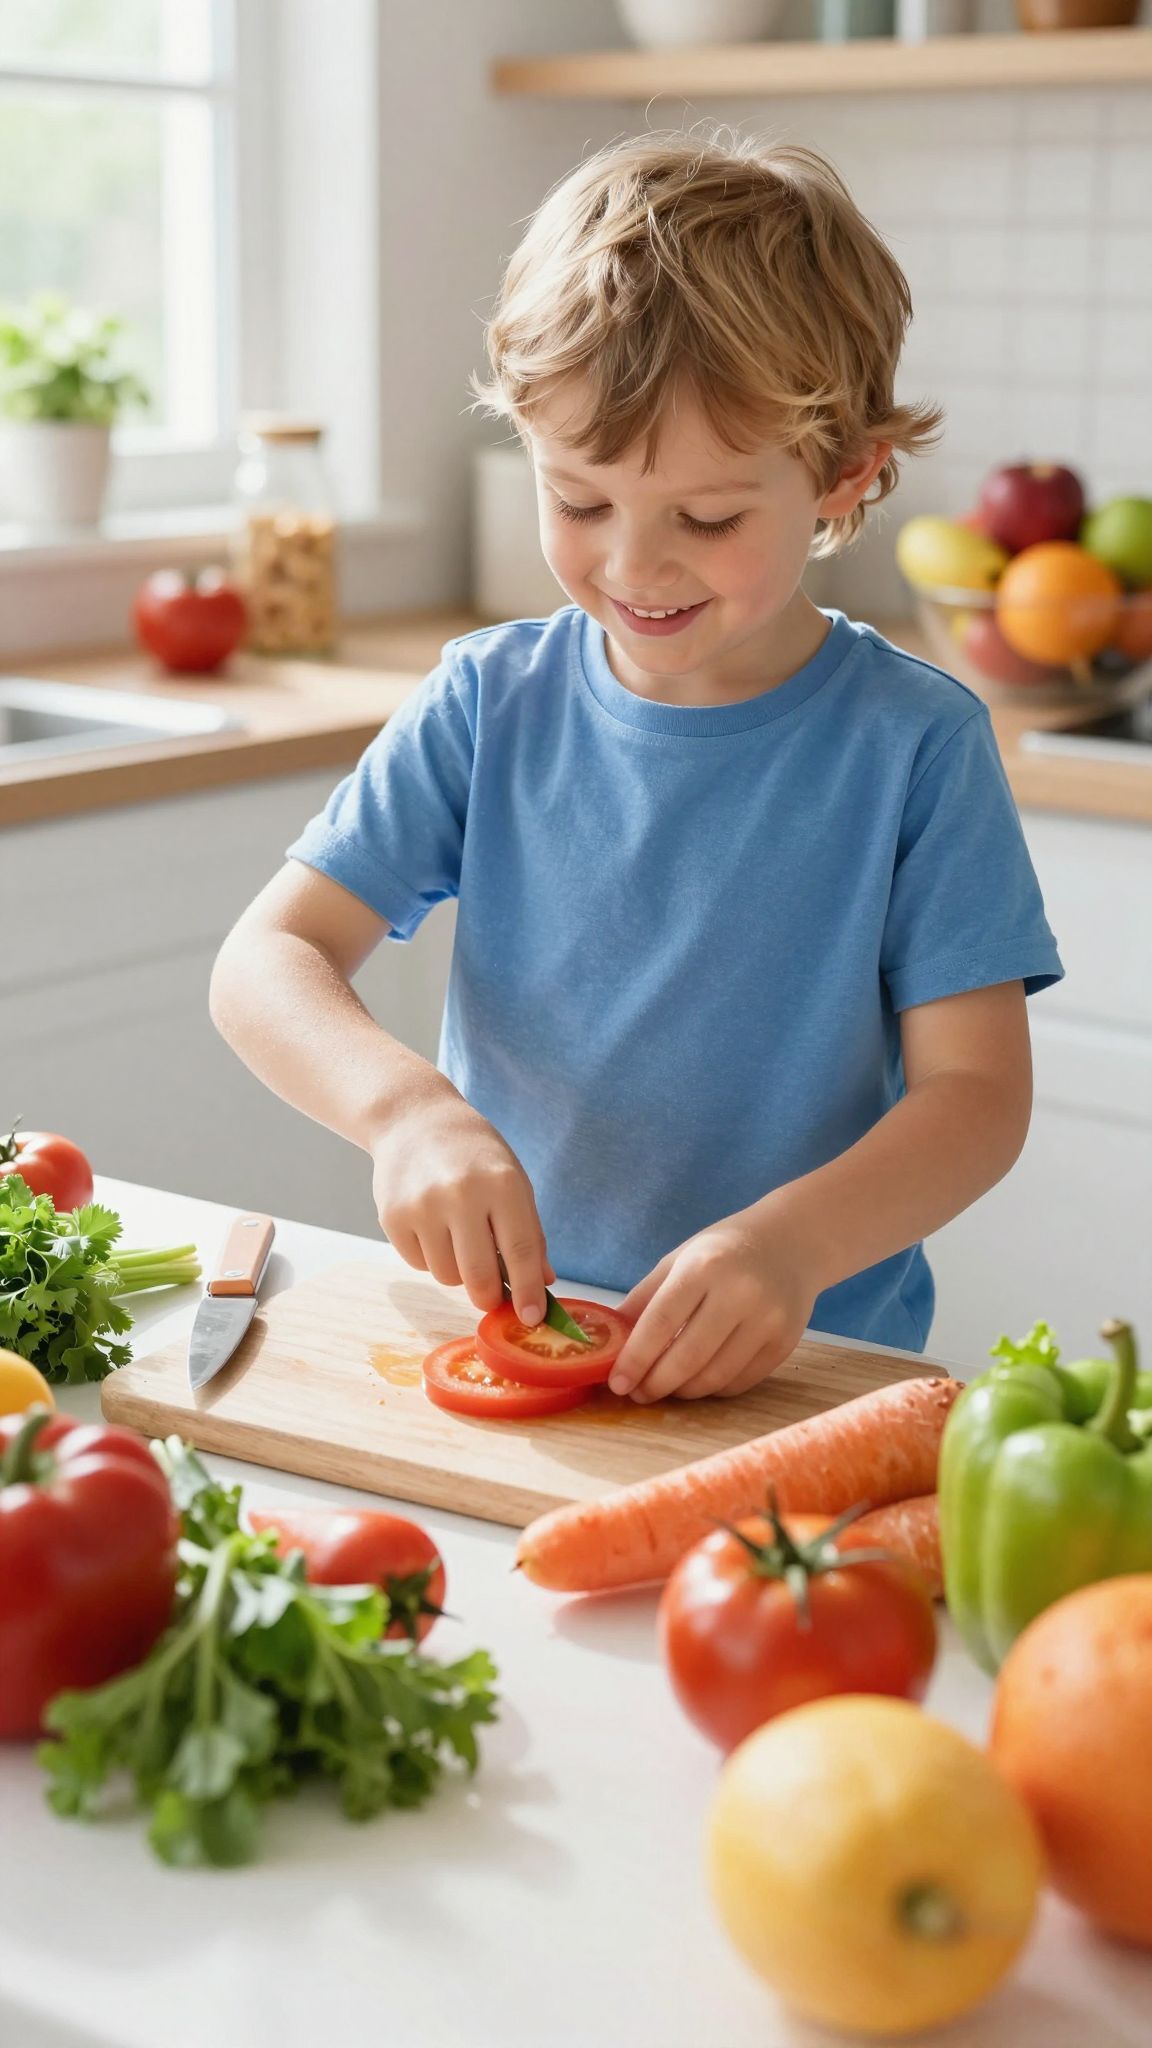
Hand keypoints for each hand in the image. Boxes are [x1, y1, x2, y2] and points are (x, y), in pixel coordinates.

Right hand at [370, 1089, 554, 1325]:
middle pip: (479, 1277)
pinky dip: (430, 1257)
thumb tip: (542, 1285)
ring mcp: (422, 1207)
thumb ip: (529, 1234)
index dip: (528, 1292)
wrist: (414, 1119)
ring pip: (447, 1276)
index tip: (531, 1318)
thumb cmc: (473, 1153)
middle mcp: (460, 1195)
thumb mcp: (513, 1181)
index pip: (520, 1252)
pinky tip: (432, 1226)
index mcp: (501, 1184)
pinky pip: (419, 1264)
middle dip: (488, 1296)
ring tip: (458, 1236)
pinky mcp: (392, 1217)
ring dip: (457, 1271)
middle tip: (491, 1294)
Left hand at [608, 1210, 817, 1402]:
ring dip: (682, 1391)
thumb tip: (609, 1341)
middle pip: (687, 1358)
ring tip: (665, 1387)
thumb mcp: (679, 1260)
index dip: (635, 1359)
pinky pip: (739, 1383)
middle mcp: (740, 1293)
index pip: (661, 1322)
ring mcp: (767, 1320)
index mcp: (704, 1267)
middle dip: (655, 1384)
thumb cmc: (725, 1250)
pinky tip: (697, 1380)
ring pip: (714, 1378)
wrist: (793, 1242)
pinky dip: (711, 1389)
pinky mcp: (785, 1343)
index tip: (617, 1383)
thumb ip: (644, 1299)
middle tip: (637, 1393)